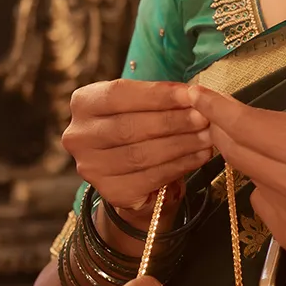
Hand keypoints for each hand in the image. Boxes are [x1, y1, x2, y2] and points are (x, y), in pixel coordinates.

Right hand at [62, 80, 213, 211]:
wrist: (130, 169)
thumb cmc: (138, 125)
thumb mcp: (140, 104)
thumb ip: (159, 98)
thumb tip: (194, 95)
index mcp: (83, 103)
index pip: (119, 94)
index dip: (157, 95)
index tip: (190, 94)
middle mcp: (78, 136)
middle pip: (129, 127)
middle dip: (173, 121)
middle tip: (204, 118)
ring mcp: (90, 167)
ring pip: (140, 154)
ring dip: (180, 145)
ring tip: (207, 136)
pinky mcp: (109, 191)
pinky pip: (149, 178)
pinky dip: (179, 166)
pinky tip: (199, 157)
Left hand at [189, 86, 285, 282]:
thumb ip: (282, 124)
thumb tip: (236, 117)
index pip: (246, 127)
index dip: (216, 110)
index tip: (196, 95)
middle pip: (237, 154)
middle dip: (223, 134)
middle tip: (219, 121)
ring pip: (248, 181)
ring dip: (256, 167)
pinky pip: (262, 206)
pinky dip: (271, 195)